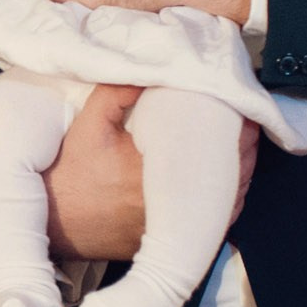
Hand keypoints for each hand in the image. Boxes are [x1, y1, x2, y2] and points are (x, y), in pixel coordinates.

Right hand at [43, 92, 259, 260]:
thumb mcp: (88, 126)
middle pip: (232, 174)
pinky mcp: (172, 239)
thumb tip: (148, 66)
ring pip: (229, 200)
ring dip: (240, 173)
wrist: (55, 223)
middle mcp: (172, 206)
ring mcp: (175, 227)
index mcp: (155, 173)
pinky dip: (225, 199)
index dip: (236, 126)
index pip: (214, 147)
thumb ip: (116, 93)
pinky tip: (227, 180)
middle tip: (250, 121)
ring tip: (244, 146)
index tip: (243, 106)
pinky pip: (214, 221)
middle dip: (245, 147)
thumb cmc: (70, 174)